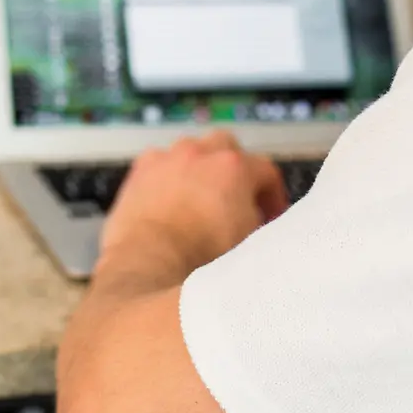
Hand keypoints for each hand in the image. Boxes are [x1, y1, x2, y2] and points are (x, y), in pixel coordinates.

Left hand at [96, 131, 288, 286]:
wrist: (151, 266)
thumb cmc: (203, 259)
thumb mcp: (251, 243)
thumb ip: (259, 221)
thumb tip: (256, 219)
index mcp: (233, 168)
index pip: (265, 170)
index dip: (272, 196)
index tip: (271, 216)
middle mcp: (200, 154)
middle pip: (227, 146)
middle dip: (235, 170)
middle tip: (236, 199)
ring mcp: (167, 159)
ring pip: (191, 150)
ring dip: (200, 169)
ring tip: (200, 200)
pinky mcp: (140, 171)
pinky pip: (160, 163)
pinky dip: (168, 176)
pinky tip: (168, 200)